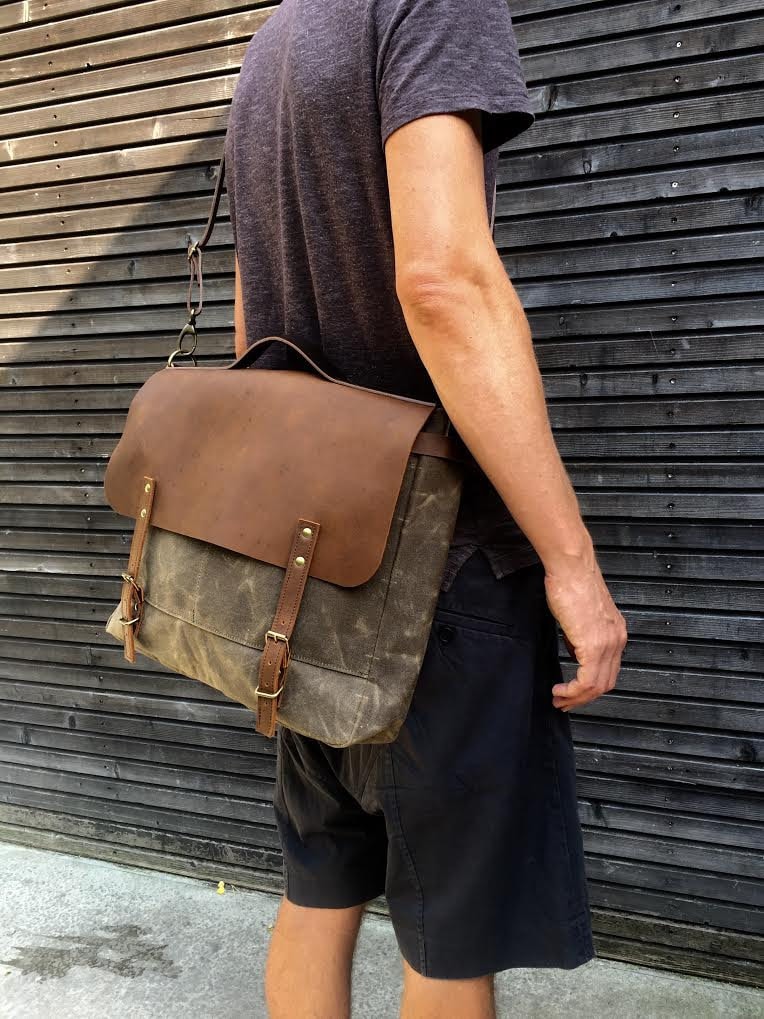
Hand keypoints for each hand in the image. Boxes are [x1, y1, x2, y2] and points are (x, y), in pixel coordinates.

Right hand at [543, 547, 626, 711]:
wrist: (571, 567)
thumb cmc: (571, 583)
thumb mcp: (579, 615)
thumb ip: (580, 635)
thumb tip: (574, 649)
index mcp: (615, 633)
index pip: (609, 671)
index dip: (591, 687)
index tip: (573, 693)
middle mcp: (616, 640)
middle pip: (606, 683)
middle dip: (583, 698)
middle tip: (564, 702)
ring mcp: (607, 643)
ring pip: (596, 686)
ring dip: (576, 698)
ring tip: (559, 699)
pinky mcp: (593, 645)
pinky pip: (586, 680)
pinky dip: (573, 691)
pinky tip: (560, 690)